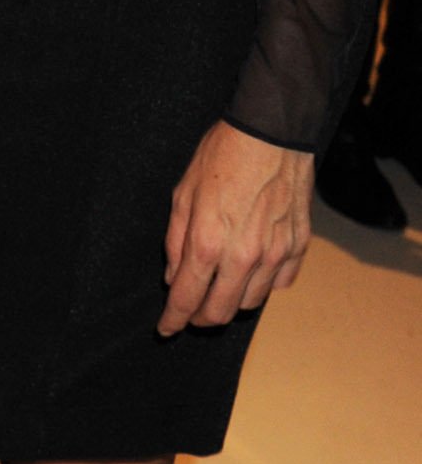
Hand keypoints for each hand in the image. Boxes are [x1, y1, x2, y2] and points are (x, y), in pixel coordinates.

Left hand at [160, 123, 311, 333]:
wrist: (271, 133)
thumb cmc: (222, 157)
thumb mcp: (183, 195)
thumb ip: (176, 242)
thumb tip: (175, 277)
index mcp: (207, 244)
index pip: (186, 299)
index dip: (172, 320)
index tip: (166, 329)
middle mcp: (244, 256)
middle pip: (219, 312)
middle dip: (200, 318)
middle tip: (191, 311)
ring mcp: (275, 253)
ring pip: (251, 302)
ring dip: (231, 302)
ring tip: (220, 286)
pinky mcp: (298, 246)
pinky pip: (280, 283)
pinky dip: (263, 285)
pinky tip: (252, 271)